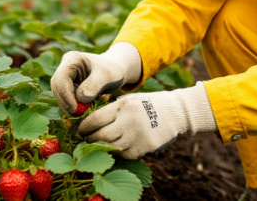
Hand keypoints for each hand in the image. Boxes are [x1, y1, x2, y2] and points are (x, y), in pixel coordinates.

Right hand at [50, 43, 141, 114]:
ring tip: (80, 114)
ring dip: (68, 105)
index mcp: (72, 59)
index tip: (75, 108)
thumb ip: (94, 85)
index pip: (61, 78)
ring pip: (59, 94)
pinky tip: (81, 112)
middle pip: (57, 87)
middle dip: (65, 101)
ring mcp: (66, 77)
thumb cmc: (112, 70)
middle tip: (77, 114)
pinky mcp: (68, 86)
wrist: (115, 71)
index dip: (65, 94)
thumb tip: (80, 98)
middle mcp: (65, 67)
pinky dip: (72, 106)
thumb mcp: (107, 76)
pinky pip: (65, 98)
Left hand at [77, 82, 216, 159]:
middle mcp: (129, 121)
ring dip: (101, 148)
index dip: (84, 127)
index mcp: (123, 106)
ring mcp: (137, 137)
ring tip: (97, 145)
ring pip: (110, 148)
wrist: (176, 112)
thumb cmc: (148, 104)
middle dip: (89, 140)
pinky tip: (115, 147)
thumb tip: (90, 122)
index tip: (80, 130)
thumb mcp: (130, 100)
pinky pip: (124, 155)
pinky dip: (117, 152)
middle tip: (85, 140)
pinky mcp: (144, 148)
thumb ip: (112, 109)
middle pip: (100, 137)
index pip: (96, 119)